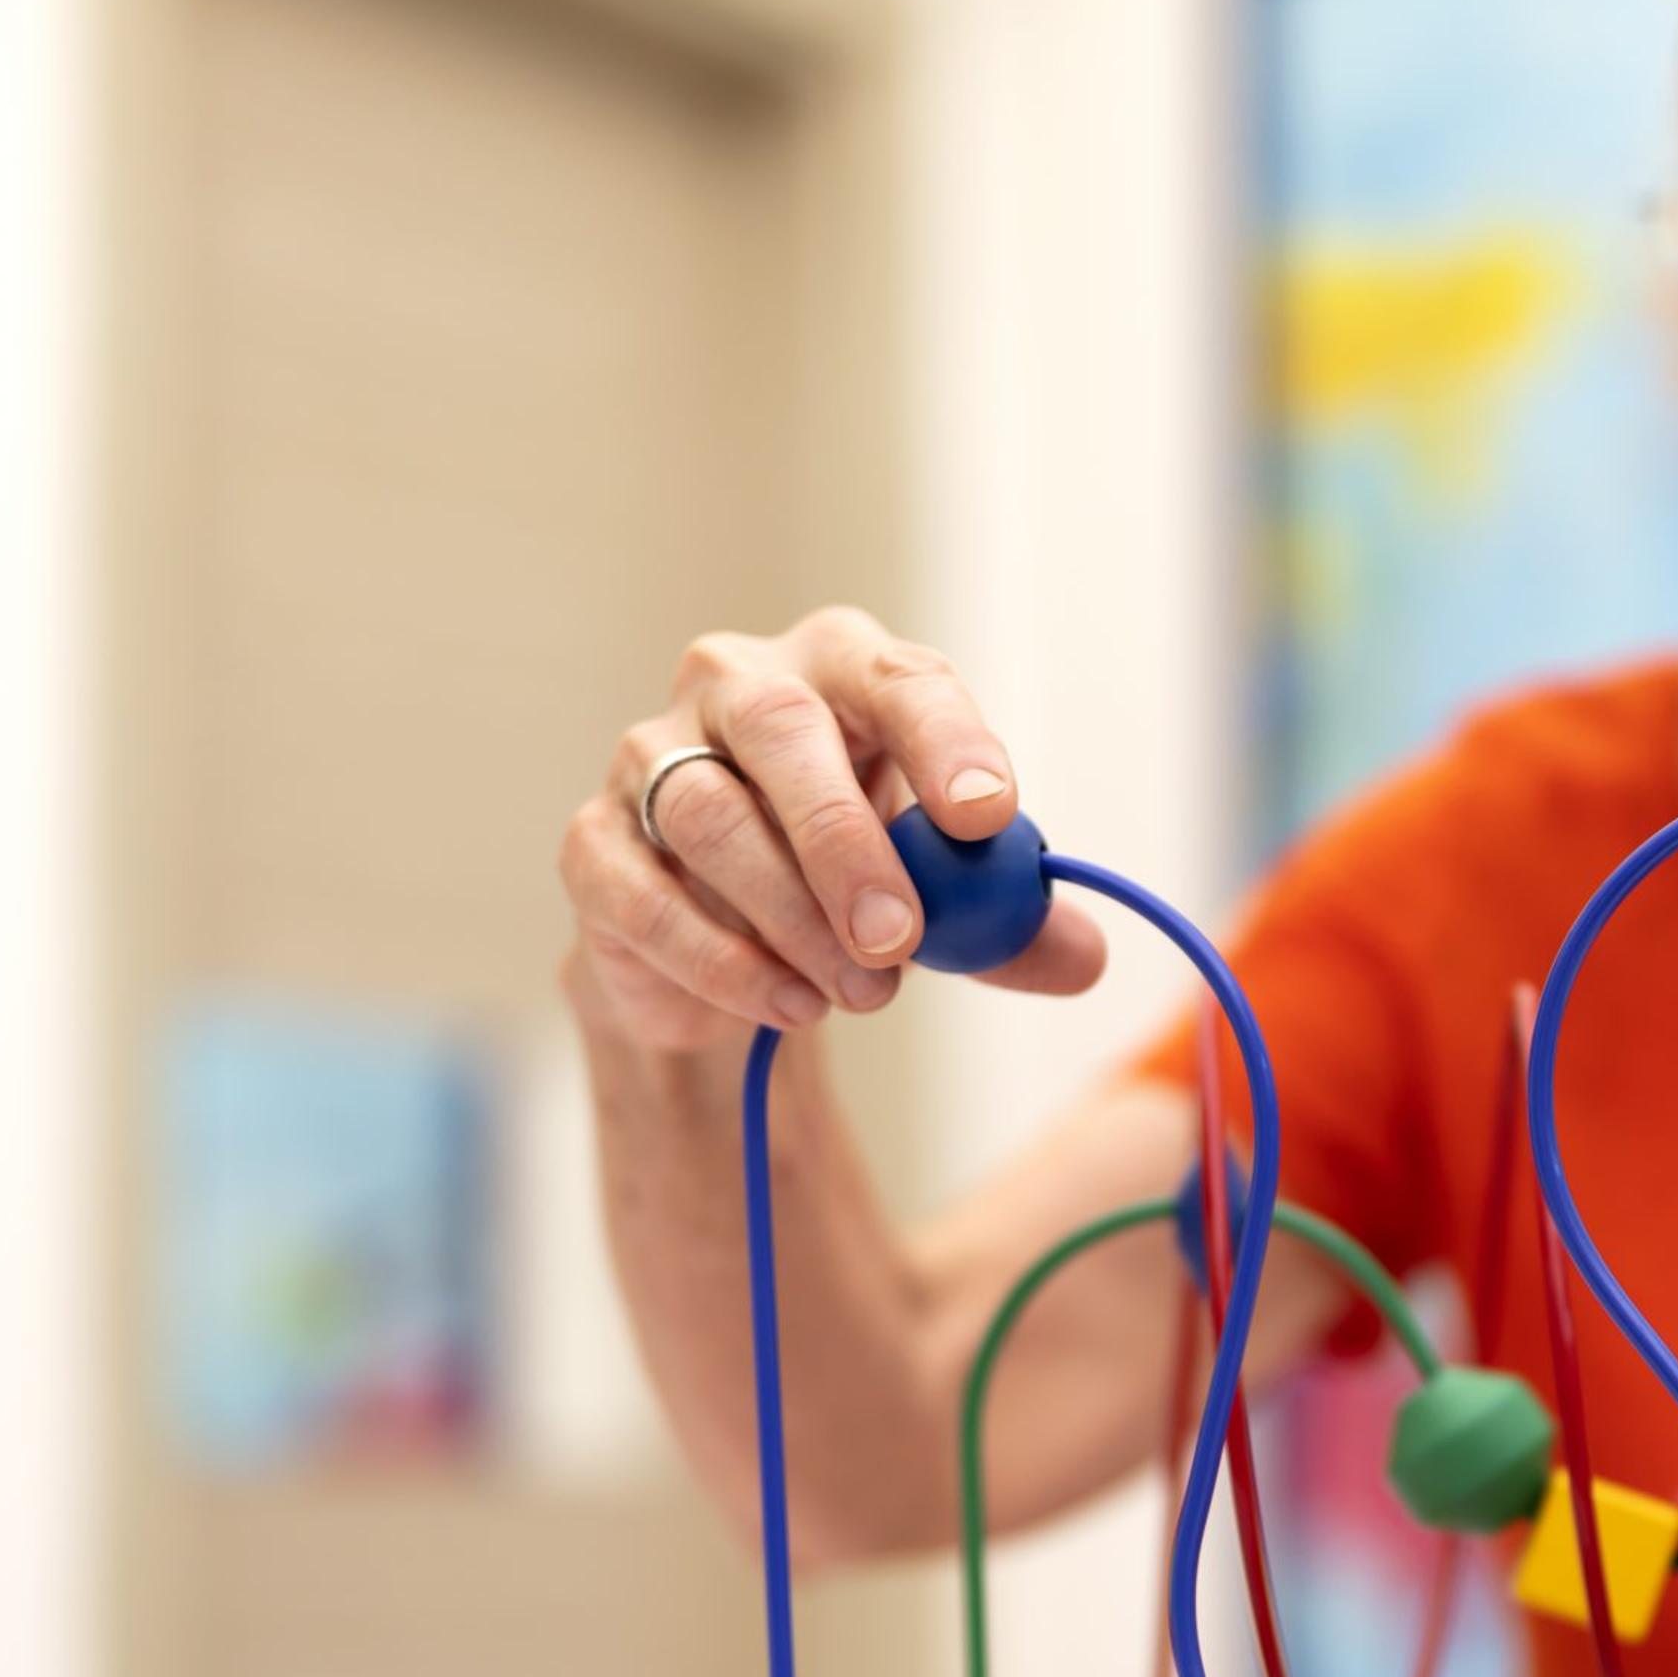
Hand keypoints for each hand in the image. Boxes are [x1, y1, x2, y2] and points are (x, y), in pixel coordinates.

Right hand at [558, 606, 1108, 1053]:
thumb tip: (1084, 957)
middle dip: (846, 840)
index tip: (986, 815)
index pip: (897, 680)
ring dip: (791, 916)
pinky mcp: (593, 845)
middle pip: (784, 733)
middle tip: (898, 936)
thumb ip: (1006, 920)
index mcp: (842, 671)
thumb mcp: (944, 898)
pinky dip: (721, 960)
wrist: (722, 951)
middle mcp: (737, 688)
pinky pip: (645, 896)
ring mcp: (649, 758)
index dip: (944, 740)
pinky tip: (788, 1004)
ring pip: (710, 816)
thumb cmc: (850, 886)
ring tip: (859, 994)